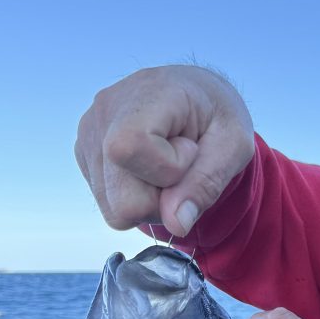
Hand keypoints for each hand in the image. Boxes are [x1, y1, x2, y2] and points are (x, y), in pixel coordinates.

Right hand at [75, 65, 255, 235]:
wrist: (196, 96)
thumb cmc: (217, 116)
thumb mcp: (234, 146)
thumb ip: (207, 184)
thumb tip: (176, 224)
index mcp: (145, 94)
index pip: (129, 150)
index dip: (168, 169)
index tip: (191, 149)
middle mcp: (105, 112)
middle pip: (121, 199)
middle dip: (162, 198)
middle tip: (182, 166)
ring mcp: (88, 134)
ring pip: (114, 209)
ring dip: (150, 199)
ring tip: (166, 164)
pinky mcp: (84, 154)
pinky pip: (109, 204)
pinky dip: (136, 195)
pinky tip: (149, 167)